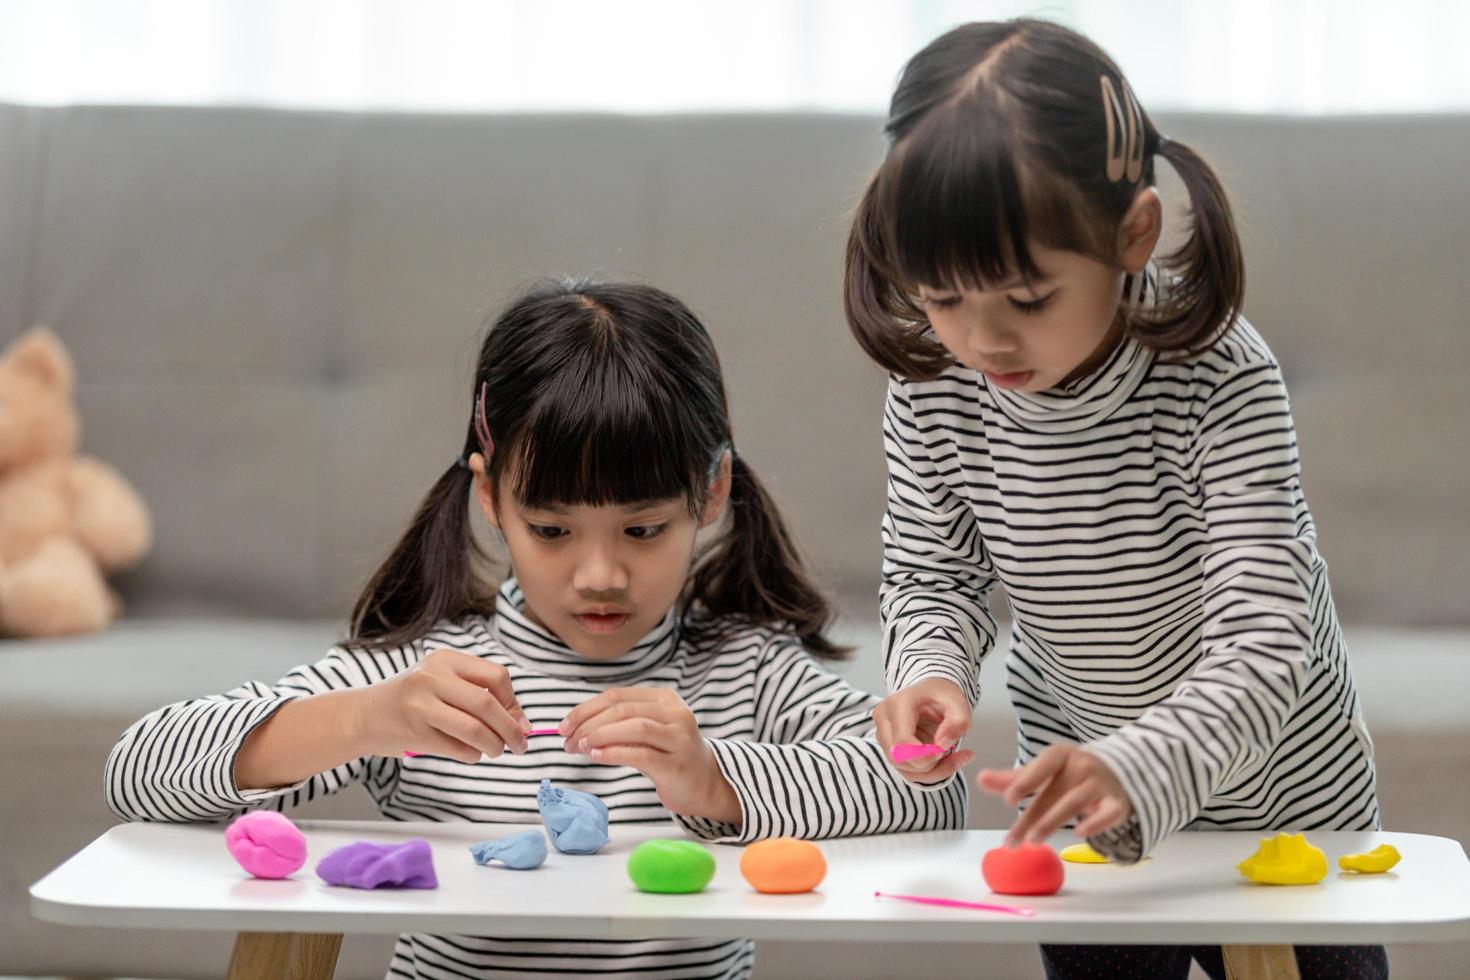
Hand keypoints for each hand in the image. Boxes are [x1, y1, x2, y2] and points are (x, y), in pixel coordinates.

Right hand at [352, 648, 529, 762]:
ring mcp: (421, 705)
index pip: (496, 676)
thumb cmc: (412, 699)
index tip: (520, 721)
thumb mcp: (442, 681)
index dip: (513, 702)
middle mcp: (432, 677)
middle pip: (487, 704)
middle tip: (521, 744)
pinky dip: (473, 755)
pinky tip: (471, 753)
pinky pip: (458, 748)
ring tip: (497, 751)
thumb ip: (479, 693)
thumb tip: (521, 722)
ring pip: (475, 729)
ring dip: (494, 745)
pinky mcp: (414, 733)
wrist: (363, 715)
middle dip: (511, 729)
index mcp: (445, 659)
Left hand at [560, 687, 739, 822]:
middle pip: (623, 709)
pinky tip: (596, 755)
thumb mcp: (646, 731)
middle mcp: (675, 712)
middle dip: (588, 724)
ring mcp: (679, 738)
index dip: (586, 709)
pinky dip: (613, 753)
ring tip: (581, 747)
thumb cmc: (667, 754)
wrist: (704, 782)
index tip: (564, 726)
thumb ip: (618, 724)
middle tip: (568, 741)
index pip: (617, 696)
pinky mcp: (676, 764)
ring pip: (634, 727)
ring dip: (600, 735)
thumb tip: (574, 728)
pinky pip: (640, 754)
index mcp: (664, 698)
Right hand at [872, 677, 974, 783]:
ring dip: (932, 770)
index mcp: (897, 704)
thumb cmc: (942, 695)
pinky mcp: (889, 748)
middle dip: (930, 763)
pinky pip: (907, 771)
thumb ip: (957, 722)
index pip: (903, 742)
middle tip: (954, 752)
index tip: (947, 750)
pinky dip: (928, 772)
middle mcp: (883, 719)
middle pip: (900, 758)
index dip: (926, 754)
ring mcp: (883, 735)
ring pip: (903, 768)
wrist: (932, 691)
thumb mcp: (959, 703)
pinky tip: (944, 760)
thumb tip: (943, 743)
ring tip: (952, 755)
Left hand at [976, 743, 1131, 845]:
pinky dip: (1096, 822)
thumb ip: (1013, 779)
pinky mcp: (1117, 803)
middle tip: (1010, 841)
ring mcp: (1101, 784)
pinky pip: (1108, 812)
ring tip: (1032, 841)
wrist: (1117, 773)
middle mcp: (1082, 766)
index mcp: (1062, 755)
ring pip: (1075, 803)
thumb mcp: (1042, 772)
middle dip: (1030, 818)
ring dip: (1052, 822)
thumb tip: (980, 779)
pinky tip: (1080, 833)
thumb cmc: (1070, 774)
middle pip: (1053, 793)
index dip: (1026, 780)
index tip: (1007, 799)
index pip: (1044, 764)